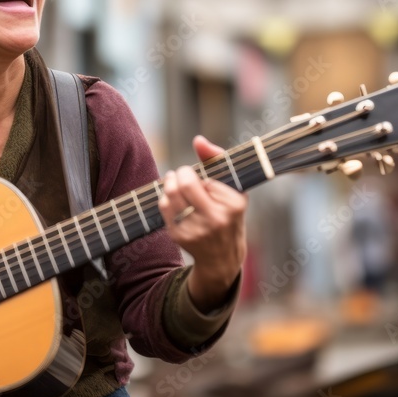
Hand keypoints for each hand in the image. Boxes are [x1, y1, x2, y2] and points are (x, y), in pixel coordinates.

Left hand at [157, 136, 247, 312]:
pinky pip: (163, 208)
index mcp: (233, 206)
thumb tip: (198, 140)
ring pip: (170, 195)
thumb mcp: (233, 187)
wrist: (222, 256)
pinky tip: (174, 200)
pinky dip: (165, 199)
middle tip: (182, 173)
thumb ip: (217, 159)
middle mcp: (215, 220)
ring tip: (175, 182)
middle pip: (184, 185)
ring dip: (170, 183)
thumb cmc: (229, 213)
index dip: (197, 174)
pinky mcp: (179, 237)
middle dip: (179, 174)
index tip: (202, 178)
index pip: (204, 178)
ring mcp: (196, 230)